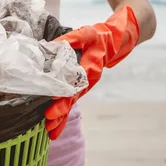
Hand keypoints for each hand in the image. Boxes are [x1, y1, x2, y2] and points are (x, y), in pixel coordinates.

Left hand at [45, 6, 139, 139]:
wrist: (116, 42)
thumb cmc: (100, 36)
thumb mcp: (86, 33)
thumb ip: (71, 39)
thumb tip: (52, 44)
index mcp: (90, 67)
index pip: (76, 80)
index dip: (65, 90)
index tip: (52, 98)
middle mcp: (89, 80)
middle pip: (74, 97)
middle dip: (62, 109)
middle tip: (49, 121)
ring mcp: (86, 85)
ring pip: (73, 103)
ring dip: (62, 117)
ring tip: (50, 131)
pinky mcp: (82, 87)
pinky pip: (72, 102)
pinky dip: (64, 115)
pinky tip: (55, 128)